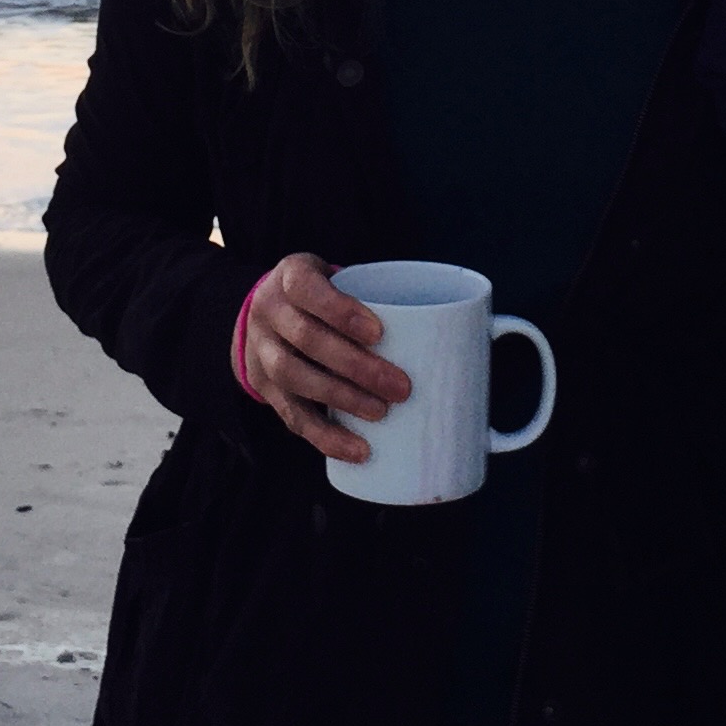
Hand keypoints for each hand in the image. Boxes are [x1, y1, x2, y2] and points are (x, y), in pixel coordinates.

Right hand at [241, 252, 409, 464]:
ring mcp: (260, 351)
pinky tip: (355, 449)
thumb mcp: (339, 277)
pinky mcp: (264, 388)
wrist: (269, 311)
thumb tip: (465, 329)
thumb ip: (379, 293)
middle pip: (306, 339)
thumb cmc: (324, 295)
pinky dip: (325, 436)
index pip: (307, 288)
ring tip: (380, 414)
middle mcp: (268, 312)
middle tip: (401, 387)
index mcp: (291, 276)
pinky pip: (291, 415)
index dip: (341, 311)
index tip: (379, 333)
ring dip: (341, 399)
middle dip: (355, 366)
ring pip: (294, 377)